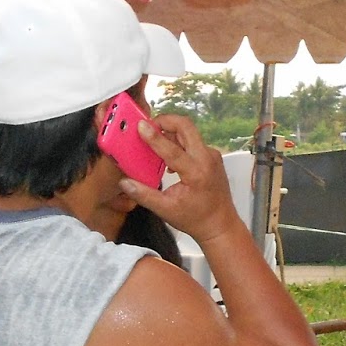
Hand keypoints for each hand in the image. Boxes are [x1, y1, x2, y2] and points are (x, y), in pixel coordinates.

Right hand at [119, 115, 241, 245]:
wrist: (220, 224)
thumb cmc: (196, 219)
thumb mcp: (165, 210)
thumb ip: (143, 195)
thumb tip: (125, 182)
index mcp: (196, 173)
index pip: (173, 149)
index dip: (154, 136)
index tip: (141, 126)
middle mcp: (207, 159)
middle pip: (186, 127)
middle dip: (165, 121)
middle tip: (148, 125)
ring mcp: (212, 156)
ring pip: (190, 132)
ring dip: (171, 131)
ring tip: (154, 140)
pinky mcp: (212, 156)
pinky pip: (193, 140)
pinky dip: (178, 141)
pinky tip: (168, 154)